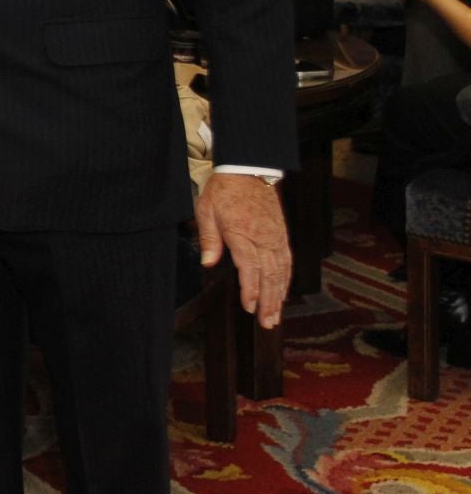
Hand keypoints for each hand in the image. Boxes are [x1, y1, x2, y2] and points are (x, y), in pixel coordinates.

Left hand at [196, 173, 291, 328]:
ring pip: (281, 271)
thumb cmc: (224, 190)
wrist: (248, 170)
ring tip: (275, 316)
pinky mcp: (281, 235)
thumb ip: (209, 238)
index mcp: (242, 232)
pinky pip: (287, 261)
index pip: (250, 267)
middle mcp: (263, 237)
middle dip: (269, 301)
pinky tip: (282, 293)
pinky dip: (286, 280)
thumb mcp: (206, 210)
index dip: (251, 289)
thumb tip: (208, 263)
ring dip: (279, 296)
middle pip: (269, 274)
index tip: (250, 307)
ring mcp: (275, 237)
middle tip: (267, 323)